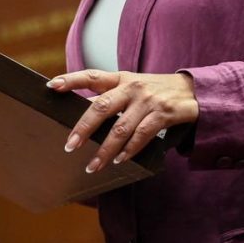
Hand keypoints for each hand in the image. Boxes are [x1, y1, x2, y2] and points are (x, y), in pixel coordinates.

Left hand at [46, 70, 197, 172]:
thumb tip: (83, 116)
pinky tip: (119, 161)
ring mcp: (148, 101)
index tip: (51, 87)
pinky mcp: (163, 114)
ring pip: (121, 128)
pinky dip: (129, 151)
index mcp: (121, 78)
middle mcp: (132, 87)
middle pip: (102, 107)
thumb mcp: (132, 87)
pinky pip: (142, 135)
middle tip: (70, 146)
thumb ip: (111, 98)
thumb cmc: (154, 91)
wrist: (192, 91)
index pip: (91, 76)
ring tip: (92, 166)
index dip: (71, 80)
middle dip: (84, 128)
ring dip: (105, 150)